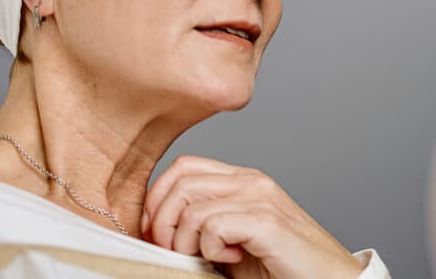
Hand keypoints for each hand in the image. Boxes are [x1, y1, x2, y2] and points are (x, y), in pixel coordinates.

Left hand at [142, 155, 363, 278]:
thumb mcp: (231, 242)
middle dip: (162, 223)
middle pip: (180, 180)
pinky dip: (210, 249)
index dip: (158, 200)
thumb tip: (155, 229)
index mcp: (243, 181)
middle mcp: (253, 182)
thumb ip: (203, 226)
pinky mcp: (267, 222)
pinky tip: (231, 259)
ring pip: (191, 206)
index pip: (184, 167)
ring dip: (184, 242)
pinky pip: (212, 226)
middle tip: (174, 252)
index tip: (157, 235)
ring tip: (206, 260)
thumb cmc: (280, 267)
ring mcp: (261, 199)